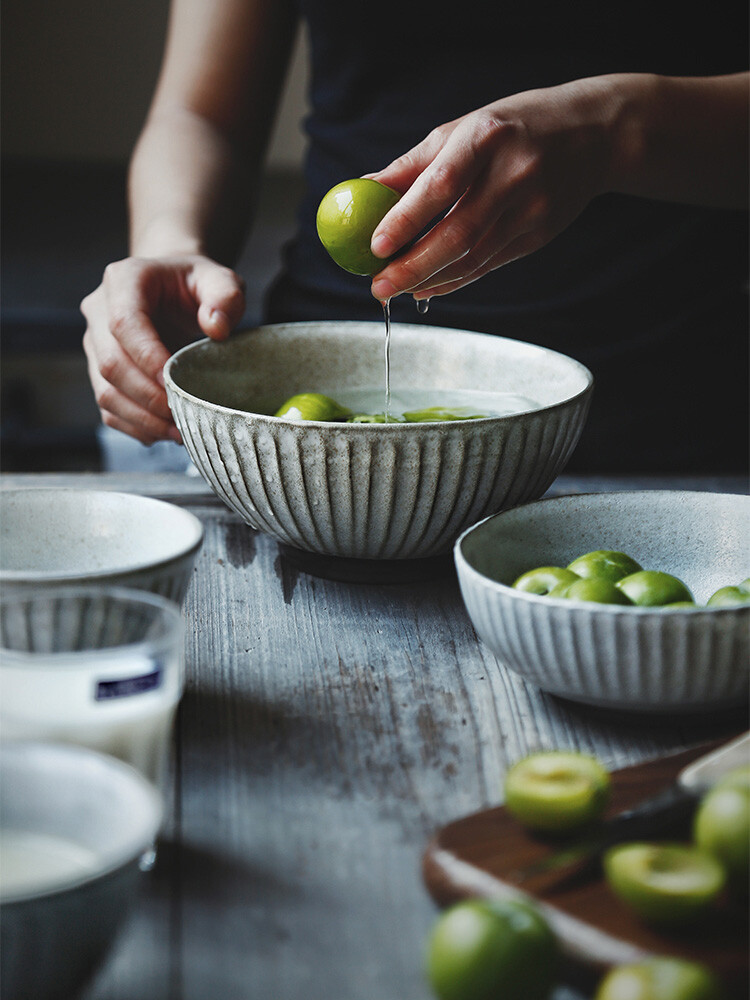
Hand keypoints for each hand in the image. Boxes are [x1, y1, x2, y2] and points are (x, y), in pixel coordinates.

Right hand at [81, 254, 244, 443]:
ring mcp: (95, 344)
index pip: (124, 324)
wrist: (175, 289)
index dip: (148, 359)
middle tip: (185, 416)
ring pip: (105, 392)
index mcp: (124, 281)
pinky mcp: (99, 371)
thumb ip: (225, 296)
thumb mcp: (220, 280)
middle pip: (111, 364)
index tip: (177, 385)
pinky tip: (164, 432)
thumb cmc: (197, 284)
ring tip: (179, 432)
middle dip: (149, 398)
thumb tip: (217, 328)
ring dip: (142, 419)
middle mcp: (99, 312)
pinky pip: (108, 408)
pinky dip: (135, 426)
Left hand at [368, 77, 617, 301]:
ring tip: (396, 290)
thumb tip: (362, 191)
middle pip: (458, 234)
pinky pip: (489, 265)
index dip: (406, 218)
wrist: (593, 135)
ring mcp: (533, 208)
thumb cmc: (512, 128)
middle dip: (413, 267)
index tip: (375, 246)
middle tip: (377, 287)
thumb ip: (413, 165)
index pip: (441, 185)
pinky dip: (455, 280)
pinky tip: (429, 288)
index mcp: (488, 137)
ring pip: (474, 258)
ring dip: (431, 280)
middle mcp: (514, 175)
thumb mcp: (462, 130)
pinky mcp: (540, 234)